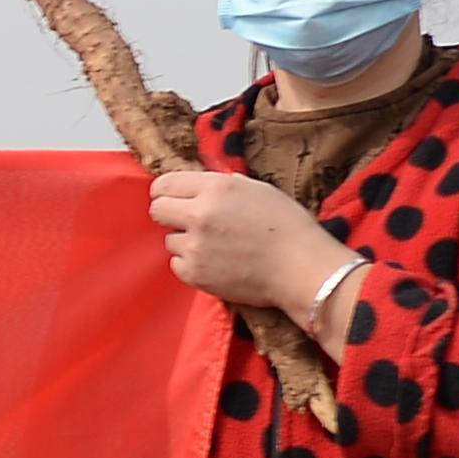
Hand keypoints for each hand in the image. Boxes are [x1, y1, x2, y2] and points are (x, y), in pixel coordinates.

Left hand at [147, 168, 357, 353]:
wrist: (301, 268)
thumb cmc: (288, 227)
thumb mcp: (259, 190)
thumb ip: (224, 185)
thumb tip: (202, 184)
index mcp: (215, 188)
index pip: (164, 184)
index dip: (167, 191)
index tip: (173, 197)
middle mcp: (199, 214)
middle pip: (157, 210)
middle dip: (169, 213)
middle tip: (189, 222)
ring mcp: (195, 246)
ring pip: (169, 240)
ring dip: (185, 241)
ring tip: (215, 246)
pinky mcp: (195, 274)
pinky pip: (177, 264)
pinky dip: (191, 264)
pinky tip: (216, 263)